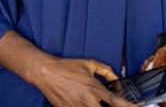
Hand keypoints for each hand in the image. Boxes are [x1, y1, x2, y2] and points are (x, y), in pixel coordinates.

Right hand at [0, 30, 134, 106]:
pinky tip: (89, 104)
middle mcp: (88, 102)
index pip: (116, 102)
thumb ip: (106, 71)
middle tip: (119, 105)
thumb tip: (116, 78)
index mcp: (95, 89)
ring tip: (98, 101)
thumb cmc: (68, 67)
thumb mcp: (90, 64)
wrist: (46, 73)